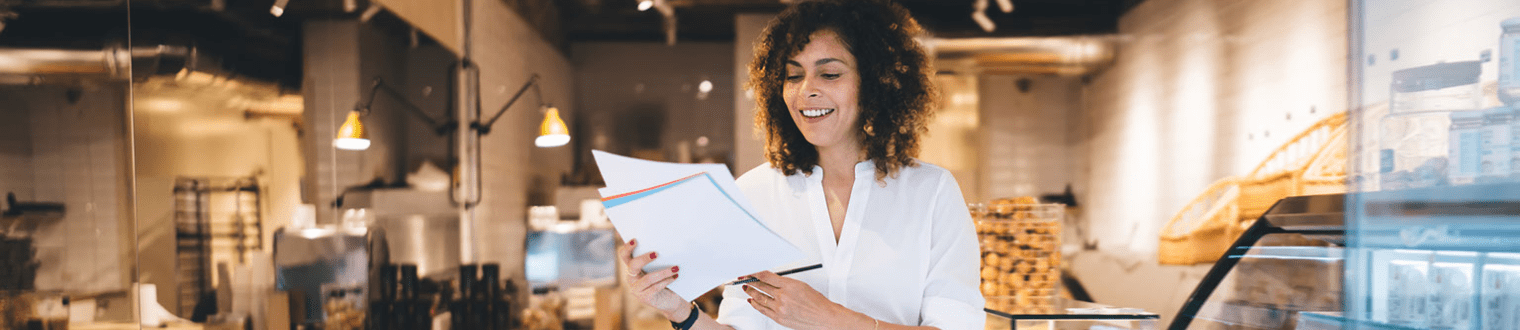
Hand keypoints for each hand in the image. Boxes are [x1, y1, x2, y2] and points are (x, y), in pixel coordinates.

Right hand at [618, 239, 691, 321]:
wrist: (671, 300)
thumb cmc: (665, 280)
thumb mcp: (660, 267)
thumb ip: (658, 258)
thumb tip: (667, 245)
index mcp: (633, 268)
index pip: (624, 256)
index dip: (627, 248)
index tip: (635, 240)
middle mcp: (631, 278)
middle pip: (633, 265)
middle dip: (644, 258)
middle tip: (656, 253)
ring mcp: (636, 289)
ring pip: (648, 278)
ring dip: (664, 272)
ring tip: (676, 268)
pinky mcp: (644, 298)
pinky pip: (655, 287)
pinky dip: (666, 281)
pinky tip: (675, 276)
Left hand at [741, 271, 858, 329]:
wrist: (824, 317)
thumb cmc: (817, 302)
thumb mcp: (801, 285)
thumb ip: (786, 283)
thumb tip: (773, 281)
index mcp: (789, 285)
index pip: (766, 276)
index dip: (755, 273)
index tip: (750, 272)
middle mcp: (783, 297)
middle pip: (761, 287)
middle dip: (750, 282)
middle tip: (744, 279)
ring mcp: (780, 308)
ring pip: (759, 298)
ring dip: (751, 292)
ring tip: (746, 288)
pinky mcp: (779, 318)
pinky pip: (763, 310)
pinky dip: (755, 305)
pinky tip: (752, 301)